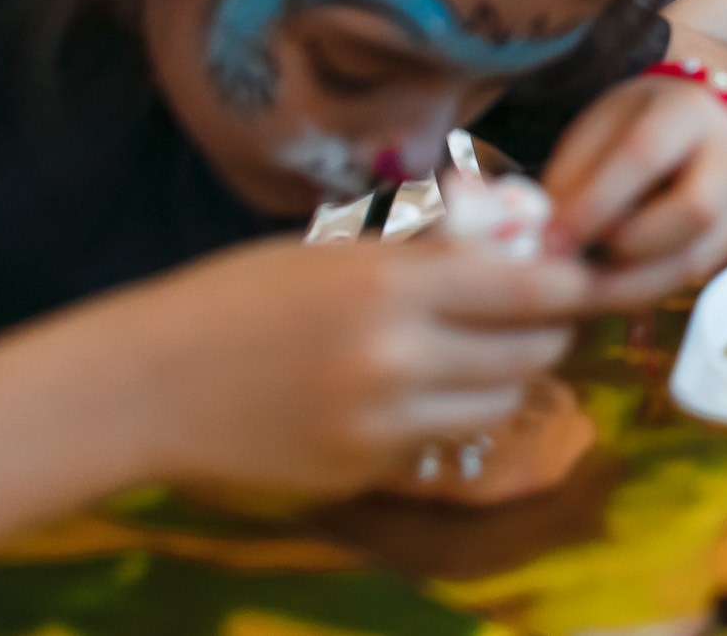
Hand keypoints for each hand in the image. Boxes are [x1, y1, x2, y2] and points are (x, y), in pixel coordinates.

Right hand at [124, 236, 588, 495]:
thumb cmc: (237, 297)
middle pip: (527, 354)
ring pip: (496, 407)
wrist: (147, 386)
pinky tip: (412, 393)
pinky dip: (444, 417)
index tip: (579, 278)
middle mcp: (400, 359)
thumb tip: (509, 256)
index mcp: (393, 286)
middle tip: (541, 318)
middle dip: (545, 334)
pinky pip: (438, 442)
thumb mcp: (336, 254)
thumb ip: (424, 260)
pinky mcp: (365, 471)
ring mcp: (384, 425)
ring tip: (485, 356)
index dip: (566, 284)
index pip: (526, 289)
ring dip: (505, 381)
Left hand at [539, 73, 726, 305]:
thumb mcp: (600, 124)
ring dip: (628, 280)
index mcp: (689, 111)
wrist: (706, 129)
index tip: (551, 237)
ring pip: (693, 258)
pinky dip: (640, 291)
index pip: (645, 155)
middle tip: (572, 257)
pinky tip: (602, 287)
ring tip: (579, 279)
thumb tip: (544, 231)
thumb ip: (574, 172)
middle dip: (623, 244)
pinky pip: (686, 280)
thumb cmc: (639, 123)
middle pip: (694, 210)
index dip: (596, 201)